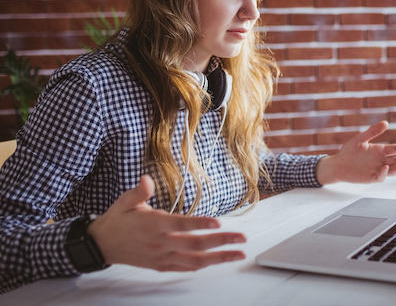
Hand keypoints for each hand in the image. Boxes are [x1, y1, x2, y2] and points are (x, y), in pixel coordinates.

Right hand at [87, 175, 245, 271]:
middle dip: (221, 242)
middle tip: (241, 238)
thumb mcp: (125, 201)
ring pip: (195, 260)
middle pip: (195, 244)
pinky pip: (185, 268)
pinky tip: (217, 262)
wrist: (101, 244)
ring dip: (219, 258)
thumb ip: (139, 191)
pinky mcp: (161, 266)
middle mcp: (161, 243)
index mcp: (154, 224)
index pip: (181, 225)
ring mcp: (162, 257)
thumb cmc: (117, 220)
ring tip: (238, 253)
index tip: (218, 223)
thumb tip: (146, 180)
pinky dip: (202, 266)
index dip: (200, 224)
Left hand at [316, 120, 395, 184]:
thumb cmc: (349, 151)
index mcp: (380, 151)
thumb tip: (385, 122)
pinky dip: (384, 174)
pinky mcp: (371, 178)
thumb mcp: (360, 139)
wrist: (337, 164)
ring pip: (393, 170)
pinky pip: (380, 177)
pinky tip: (385, 168)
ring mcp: (377, 170)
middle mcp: (381, 161)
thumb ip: (372, 132)